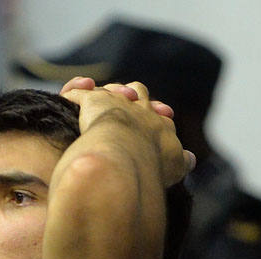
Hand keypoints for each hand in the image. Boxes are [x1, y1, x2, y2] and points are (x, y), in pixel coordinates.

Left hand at [59, 76, 196, 183]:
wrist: (127, 154)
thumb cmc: (150, 165)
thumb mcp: (175, 166)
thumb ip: (182, 161)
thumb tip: (190, 159)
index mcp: (159, 124)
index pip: (158, 115)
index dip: (155, 116)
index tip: (155, 120)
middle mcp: (140, 109)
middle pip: (139, 93)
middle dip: (135, 96)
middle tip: (130, 100)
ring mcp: (116, 103)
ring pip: (111, 90)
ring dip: (107, 93)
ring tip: (102, 98)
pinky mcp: (92, 102)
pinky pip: (78, 93)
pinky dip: (74, 92)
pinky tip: (70, 97)